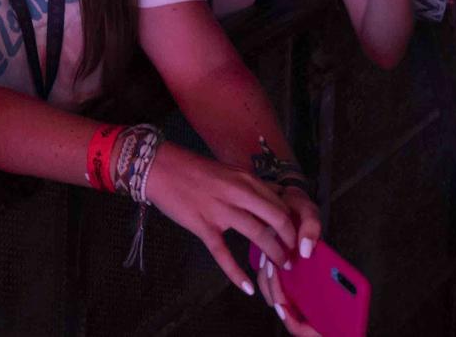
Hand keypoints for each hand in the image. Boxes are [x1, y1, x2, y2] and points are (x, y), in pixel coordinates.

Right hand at [146, 143, 320, 305]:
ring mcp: (221, 210)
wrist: (160, 167)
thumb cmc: (192, 169)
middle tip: (293, 254)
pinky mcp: (204, 226)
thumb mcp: (227, 172)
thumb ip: (246, 188)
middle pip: (277, 219)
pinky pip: (224, 254)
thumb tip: (267, 204)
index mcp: (245, 178)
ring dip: (273, 254)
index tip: (295, 236)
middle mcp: (238, 193)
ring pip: (258, 234)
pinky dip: (237, 273)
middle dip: (290, 240)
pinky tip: (247, 287)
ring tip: (280, 266)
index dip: (292, 222)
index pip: (279, 203)